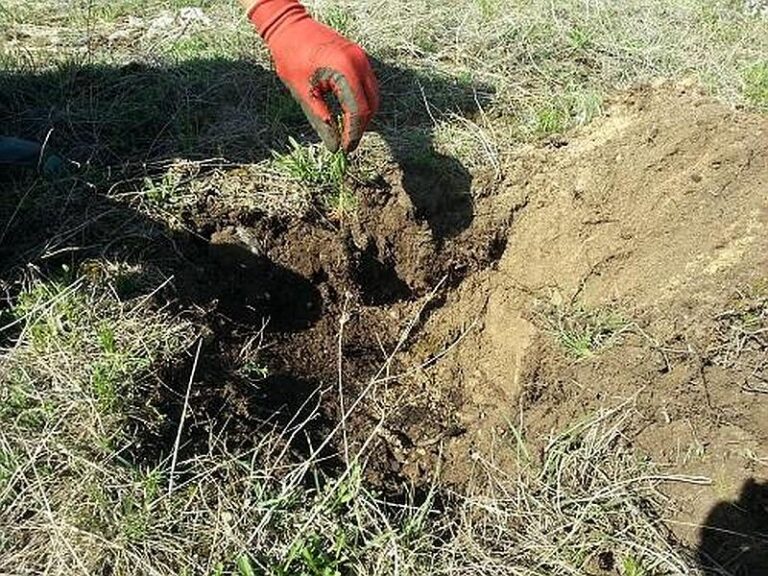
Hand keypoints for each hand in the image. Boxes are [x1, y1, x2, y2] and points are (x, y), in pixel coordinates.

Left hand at [249, 0, 378, 152]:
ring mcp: (362, 58)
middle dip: (361, 126)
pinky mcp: (359, 57)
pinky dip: (362, 101)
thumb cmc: (291, 58)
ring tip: (348, 129)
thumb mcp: (304, 94)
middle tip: (347, 142)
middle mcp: (359, 63)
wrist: (289, 27)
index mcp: (345, 71)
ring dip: (364, 115)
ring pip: (373, 96)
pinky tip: (349, 111)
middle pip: (372, 105)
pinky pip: (369, 85)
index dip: (354, 134)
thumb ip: (322, 122)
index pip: (359, 111)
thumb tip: (335, 147)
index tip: (346, 148)